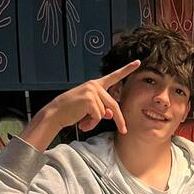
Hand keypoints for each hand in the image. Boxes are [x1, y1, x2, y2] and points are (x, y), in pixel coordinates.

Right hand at [20, 60, 140, 151]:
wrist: (55, 114)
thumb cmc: (71, 111)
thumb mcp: (90, 109)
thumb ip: (102, 109)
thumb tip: (110, 114)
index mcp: (95, 85)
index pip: (114, 76)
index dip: (127, 69)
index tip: (138, 62)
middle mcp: (94, 85)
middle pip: (114, 105)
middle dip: (119, 120)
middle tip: (124, 131)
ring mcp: (92, 91)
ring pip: (105, 113)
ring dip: (95, 122)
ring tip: (82, 120)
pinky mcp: (90, 99)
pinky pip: (98, 116)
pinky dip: (91, 123)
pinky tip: (81, 121)